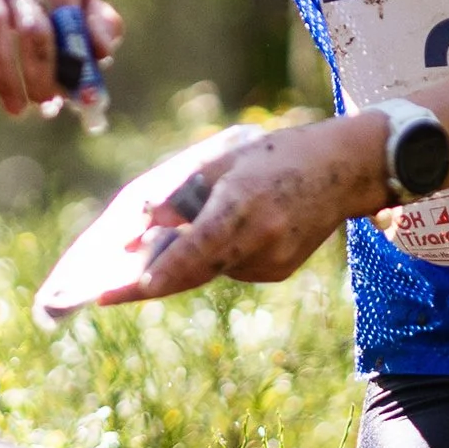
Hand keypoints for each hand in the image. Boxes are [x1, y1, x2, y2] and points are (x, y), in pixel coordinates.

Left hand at [105, 114, 384, 298]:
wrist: (345, 169)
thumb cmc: (277, 154)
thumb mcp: (225, 160)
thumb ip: (184, 192)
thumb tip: (142, 224)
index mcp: (246, 204)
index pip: (198, 247)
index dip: (163, 271)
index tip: (129, 288)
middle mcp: (261, 240)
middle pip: (193, 271)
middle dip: (147, 282)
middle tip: (103, 293)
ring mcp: (272, 262)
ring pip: (208, 270)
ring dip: (181, 260)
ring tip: (168, 242)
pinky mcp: (277, 272)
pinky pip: (229, 268)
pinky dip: (214, 254)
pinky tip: (233, 227)